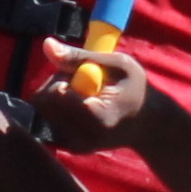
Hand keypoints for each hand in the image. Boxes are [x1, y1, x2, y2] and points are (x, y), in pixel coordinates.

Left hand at [20, 42, 157, 154]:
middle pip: (43, 104)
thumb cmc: (135, 89)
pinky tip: (80, 108)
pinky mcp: (69, 147)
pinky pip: (48, 119)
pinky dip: (58, 108)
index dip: (61, 77)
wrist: (148, 125)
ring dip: (56, 97)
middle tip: (80, 81)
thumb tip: (46, 44)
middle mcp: (82, 138)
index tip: (80, 72)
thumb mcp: (117, 64)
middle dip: (54, 85)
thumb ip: (79, 57)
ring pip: (42, 111)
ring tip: (83, 94)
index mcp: (97, 118)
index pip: (55, 95)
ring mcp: (74, 146)